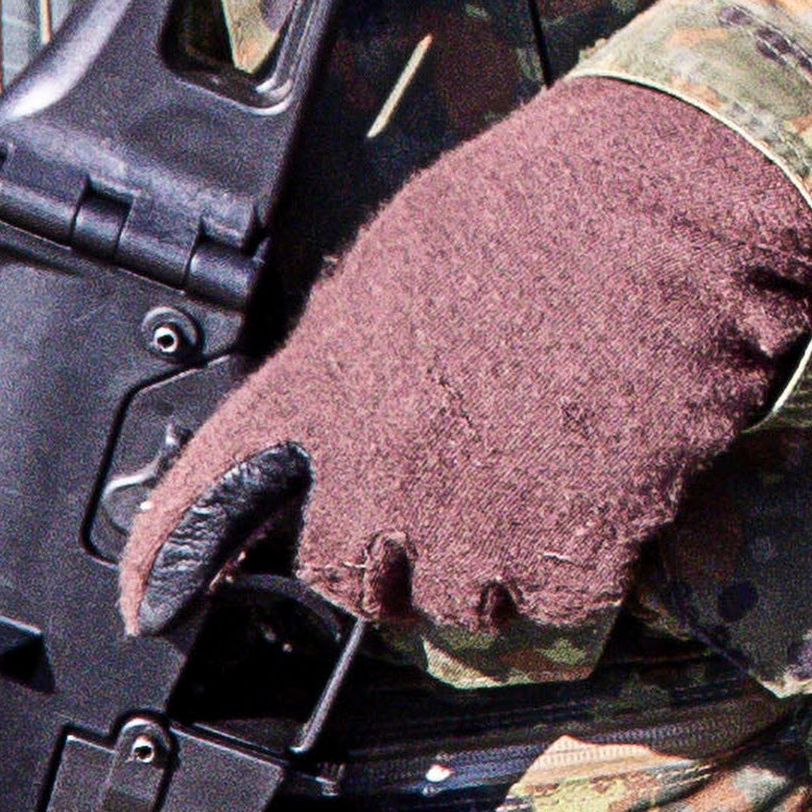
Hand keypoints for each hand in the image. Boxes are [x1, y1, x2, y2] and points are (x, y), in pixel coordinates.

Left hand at [126, 79, 811, 645]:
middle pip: (349, 580)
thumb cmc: (541, 205)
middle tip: (441, 506)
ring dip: (490, 566)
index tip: (147, 605)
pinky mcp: (567, 554)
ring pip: (459, 604)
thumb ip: (355, 357)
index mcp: (324, 384)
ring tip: (540, 475)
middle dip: (386, 560)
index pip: (211, 489)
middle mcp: (379, 471)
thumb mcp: (401, 263)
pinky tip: (600, 487)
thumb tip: (351, 411)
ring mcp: (472, 523)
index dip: (166, 558)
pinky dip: (578, 567)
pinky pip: (554, 606)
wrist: (664, 212)